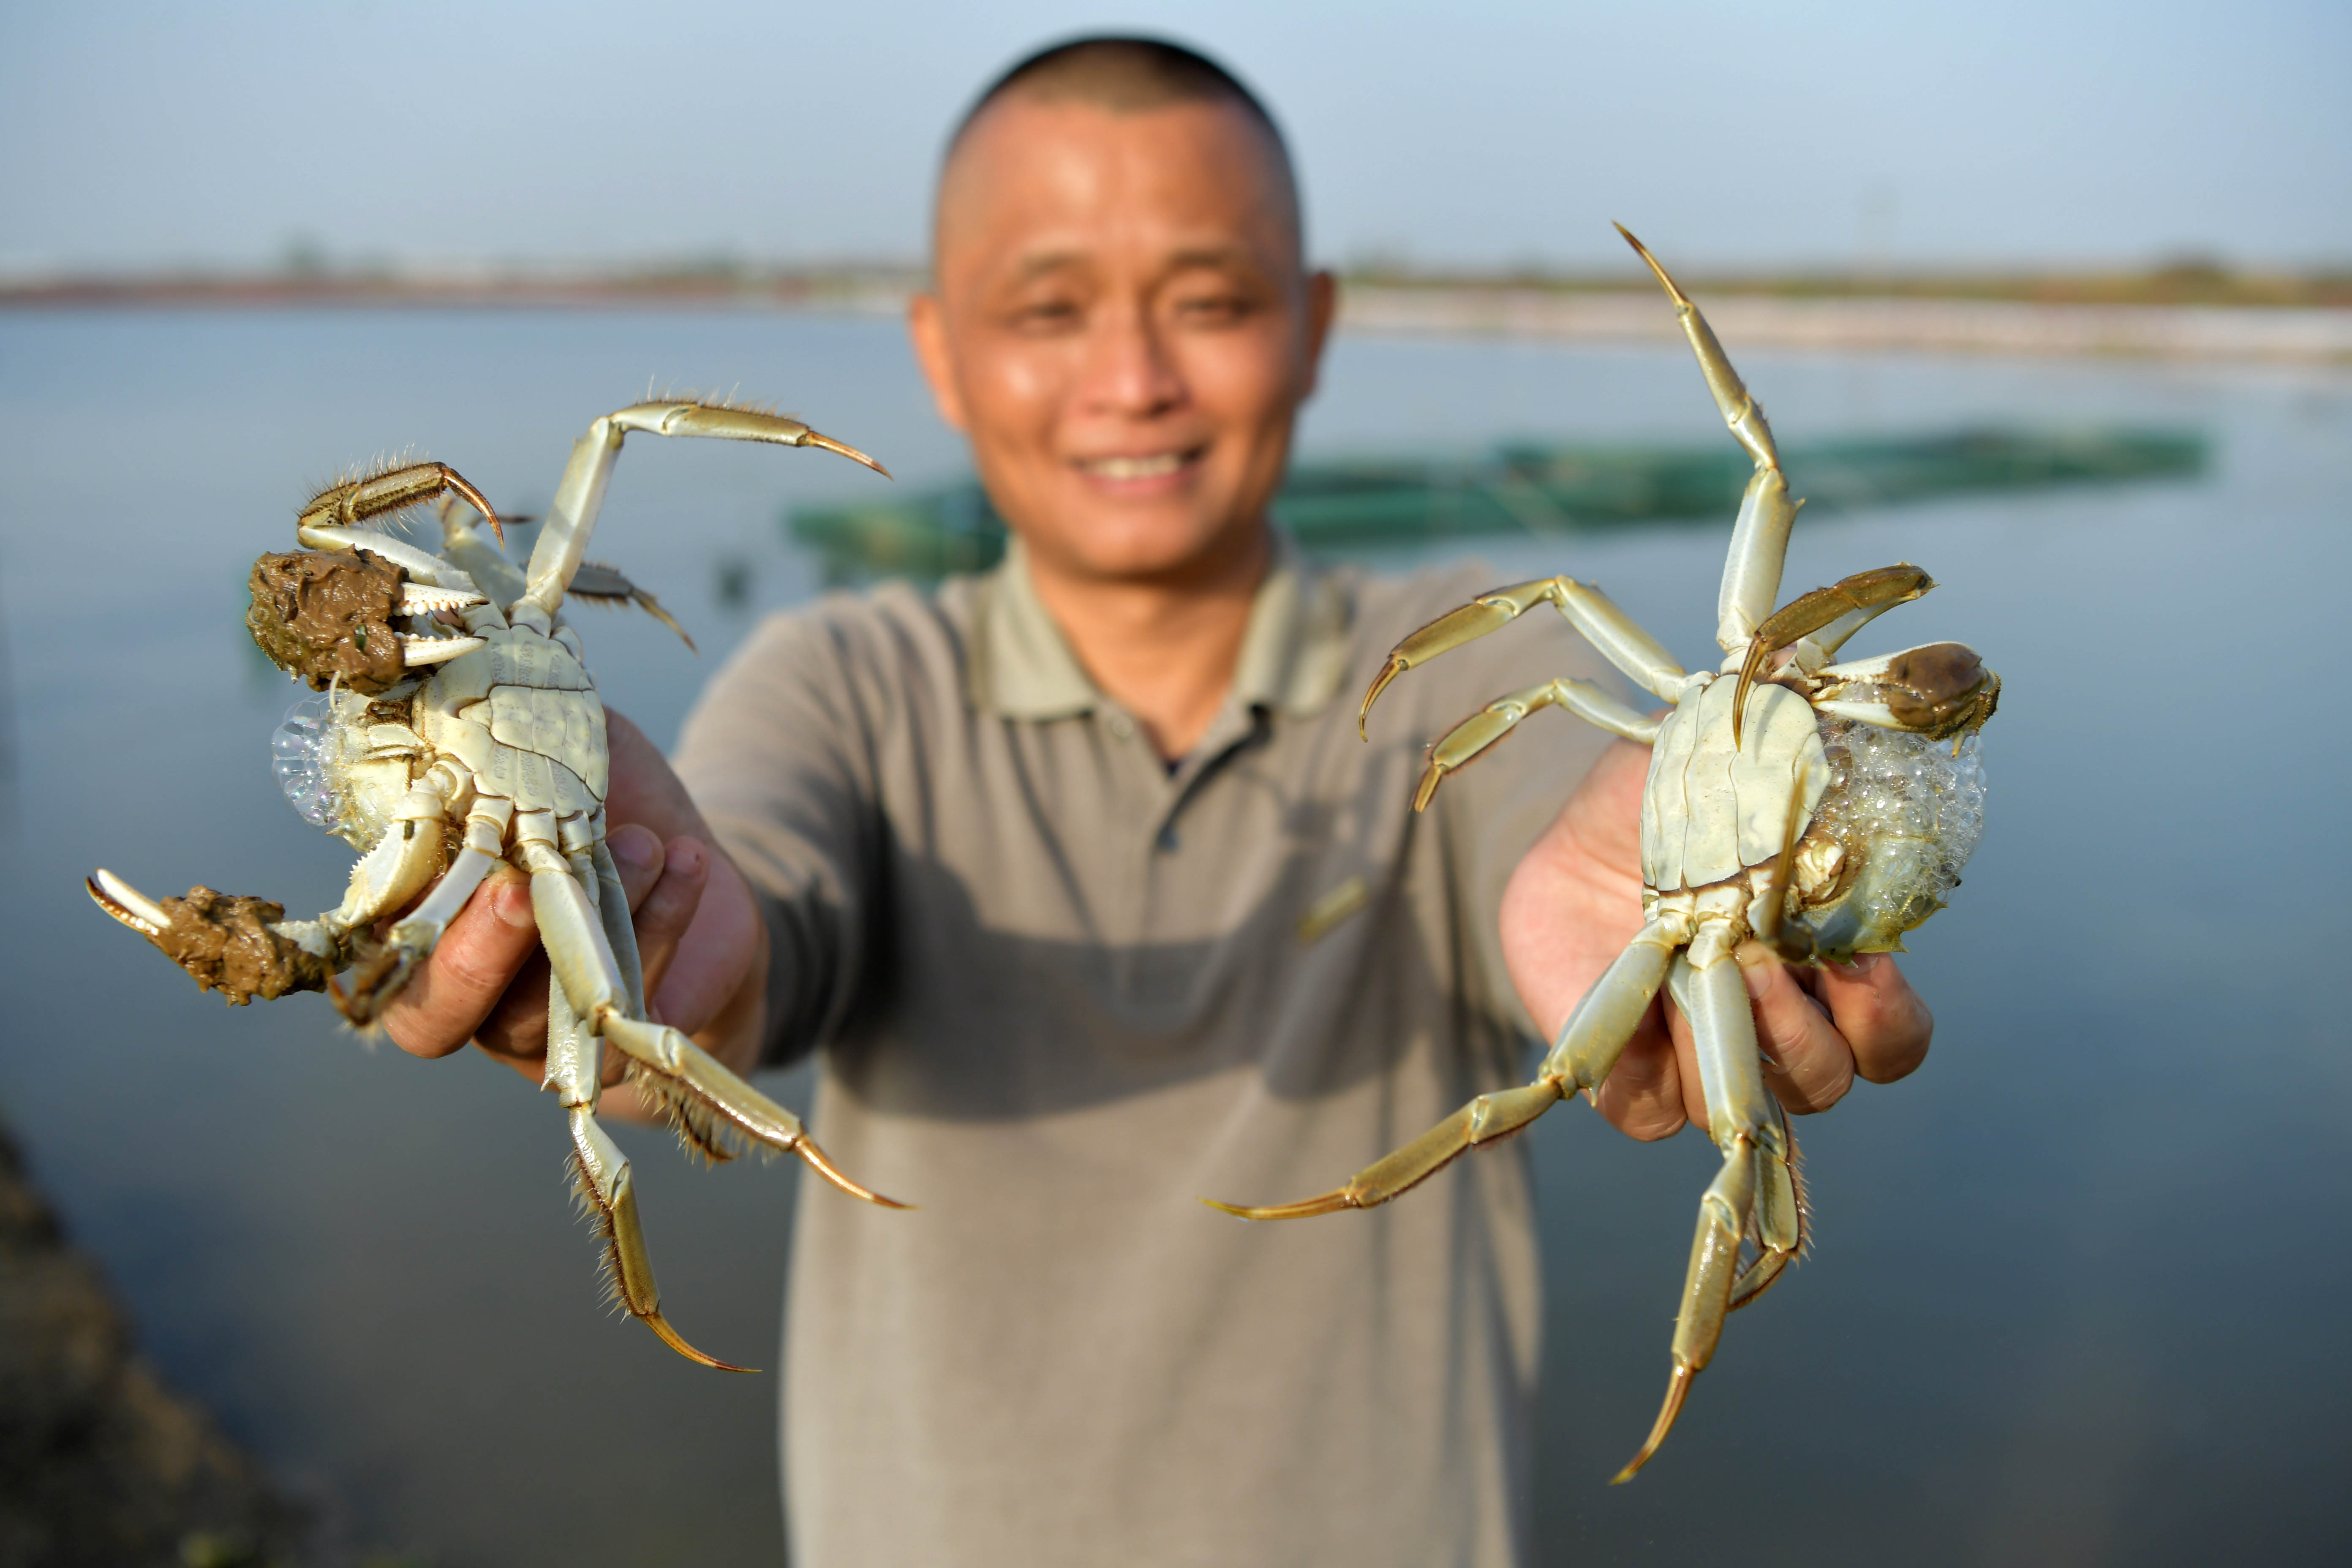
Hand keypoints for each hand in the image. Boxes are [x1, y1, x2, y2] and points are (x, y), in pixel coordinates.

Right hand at [378, 710, 770, 1096]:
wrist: (689, 859)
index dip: (402, 912)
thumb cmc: (602, 800)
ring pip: (543, 1016)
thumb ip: (513, 726)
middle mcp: (464, 989)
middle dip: (476, 955)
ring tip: (645, 844)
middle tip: (523, 889)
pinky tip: (689, 863)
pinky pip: (630, 1017)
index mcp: (421, 918)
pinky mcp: (618, 1048)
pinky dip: (664, 927)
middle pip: (433, 1016)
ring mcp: (537, 1034)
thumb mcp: (559, 747)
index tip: (452, 849)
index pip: (379, 943)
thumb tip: (483, 678)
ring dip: (598, 924)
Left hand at [1497, 738, 1932, 1141]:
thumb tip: (1830, 776)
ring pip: (1739, 1110)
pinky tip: (1632, 1006)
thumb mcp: (1735, 773)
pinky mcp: (1631, 1073)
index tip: (1861, 958)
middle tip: (1759, 962)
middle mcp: (1773, 1028)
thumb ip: (1789, 785)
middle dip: (1801, 1034)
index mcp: (1826, 971)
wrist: (1579, 826)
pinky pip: (1648, 1113)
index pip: (1891, 1041)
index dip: (1886, 1017)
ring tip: (1688, 969)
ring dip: (1723, 1049)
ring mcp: (1699, 1057)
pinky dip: (1644, 1073)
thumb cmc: (1676, 800)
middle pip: (1824, 1082)